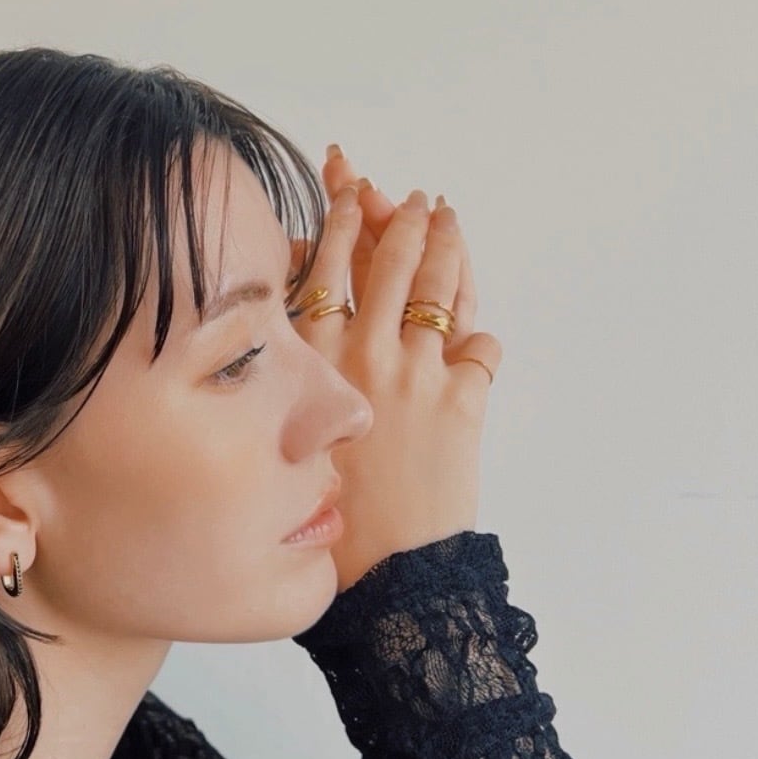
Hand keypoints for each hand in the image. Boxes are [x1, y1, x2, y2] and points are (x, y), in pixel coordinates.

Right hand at [286, 145, 501, 590]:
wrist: (383, 576)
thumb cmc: (319, 517)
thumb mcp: (277, 437)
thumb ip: (283, 377)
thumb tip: (285, 330)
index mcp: (312, 358)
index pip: (328, 263)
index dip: (341, 215)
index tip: (350, 183)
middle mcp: (365, 352)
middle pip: (389, 261)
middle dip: (398, 216)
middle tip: (409, 195)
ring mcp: (419, 373)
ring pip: (439, 289)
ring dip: (446, 247)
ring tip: (447, 217)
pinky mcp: (464, 403)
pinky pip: (480, 351)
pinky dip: (480, 339)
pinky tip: (478, 331)